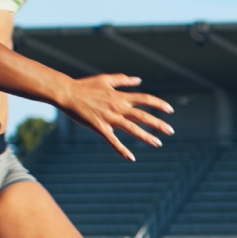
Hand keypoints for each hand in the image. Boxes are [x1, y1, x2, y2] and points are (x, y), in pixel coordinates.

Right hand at [57, 73, 175, 160]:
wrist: (66, 93)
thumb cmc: (84, 86)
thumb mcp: (105, 79)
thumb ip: (123, 80)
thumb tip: (139, 79)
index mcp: (120, 96)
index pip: (145, 99)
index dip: (158, 104)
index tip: (170, 109)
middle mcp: (118, 107)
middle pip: (143, 116)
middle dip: (158, 123)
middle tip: (170, 131)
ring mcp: (109, 118)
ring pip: (132, 128)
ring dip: (146, 136)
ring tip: (158, 143)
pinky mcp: (99, 127)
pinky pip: (113, 140)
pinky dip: (122, 149)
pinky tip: (131, 157)